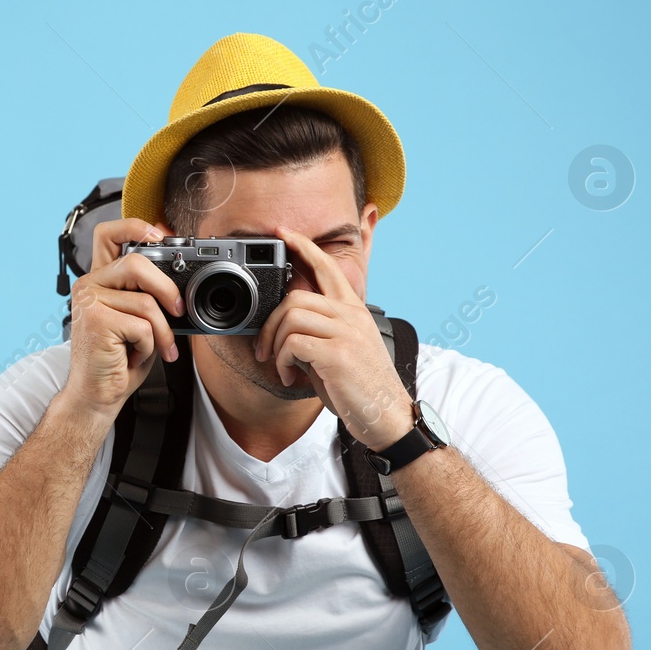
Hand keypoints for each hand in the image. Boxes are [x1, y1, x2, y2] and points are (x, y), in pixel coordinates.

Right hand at [61, 221, 184, 421]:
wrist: (98, 396)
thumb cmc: (119, 359)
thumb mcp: (140, 320)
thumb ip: (149, 293)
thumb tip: (177, 276)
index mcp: (99, 280)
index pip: (108, 234)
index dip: (135, 226)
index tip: (161, 236)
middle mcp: (88, 285)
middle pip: (136, 263)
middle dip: (166, 288)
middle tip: (179, 310)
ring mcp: (88, 301)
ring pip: (145, 301)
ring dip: (161, 330)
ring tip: (159, 348)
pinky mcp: (95, 321)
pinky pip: (141, 325)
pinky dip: (148, 345)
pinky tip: (135, 356)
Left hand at [254, 226, 414, 449]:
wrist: (386, 416)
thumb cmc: (360, 386)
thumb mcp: (342, 348)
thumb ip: (320, 330)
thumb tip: (285, 326)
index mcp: (352, 311)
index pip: (327, 267)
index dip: (303, 247)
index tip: (283, 234)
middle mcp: (351, 316)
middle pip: (295, 297)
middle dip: (270, 324)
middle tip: (264, 349)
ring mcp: (346, 332)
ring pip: (291, 318)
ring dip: (275, 345)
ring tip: (281, 366)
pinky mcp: (338, 354)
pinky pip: (293, 344)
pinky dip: (282, 362)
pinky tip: (289, 377)